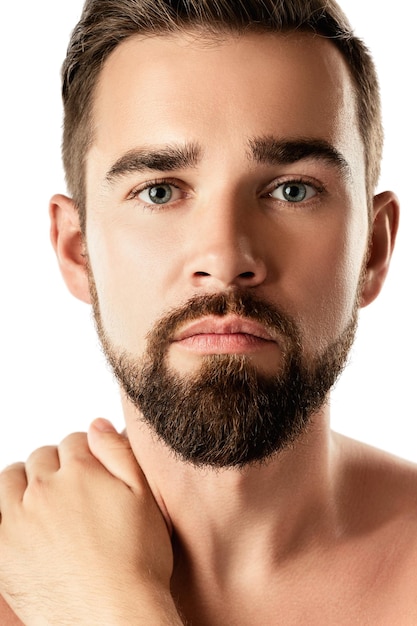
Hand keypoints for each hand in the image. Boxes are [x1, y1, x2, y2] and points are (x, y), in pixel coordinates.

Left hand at [0, 420, 181, 624]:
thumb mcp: (144, 496)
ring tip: (44, 501)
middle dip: (57, 466)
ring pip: (11, 478)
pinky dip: (4, 509)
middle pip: (42, 457)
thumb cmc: (136, 560)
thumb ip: (118, 452)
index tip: (92, 470)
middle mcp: (44, 489)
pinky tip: (21, 520)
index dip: (86, 453)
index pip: (74, 441)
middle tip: (72, 491)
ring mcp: (18, 519)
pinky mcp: (2, 549)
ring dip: (26, 482)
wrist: (113, 616)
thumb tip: (97, 424)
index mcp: (80, 471)